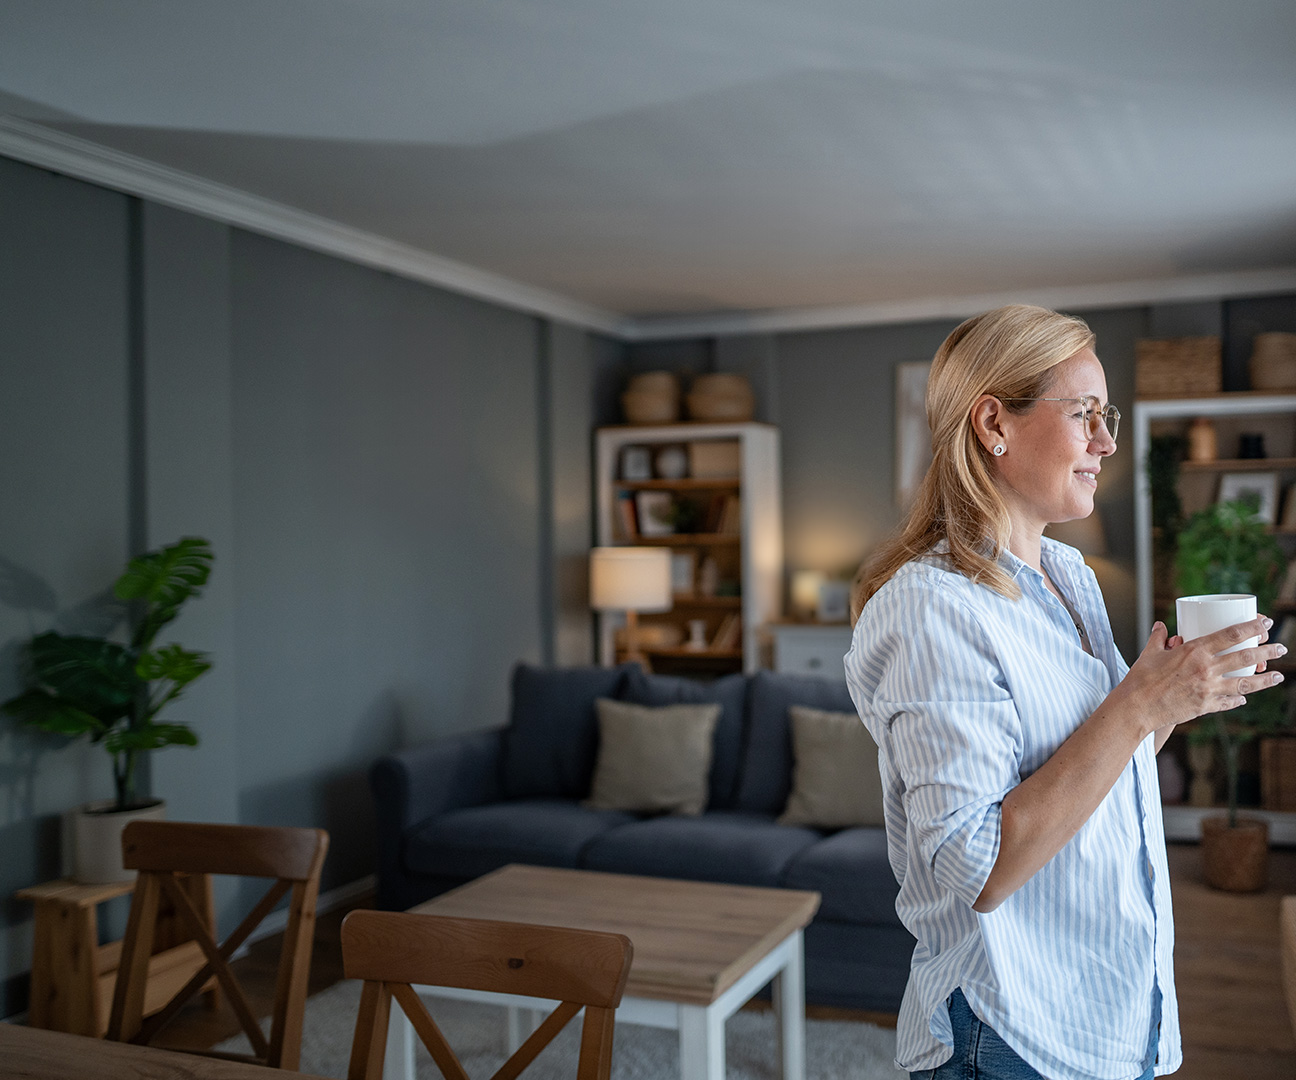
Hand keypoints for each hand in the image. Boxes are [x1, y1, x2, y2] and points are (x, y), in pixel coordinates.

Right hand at [1121, 616, 1284, 734]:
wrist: (1136, 707)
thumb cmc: (1140, 678)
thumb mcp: (1149, 653)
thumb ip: (1158, 638)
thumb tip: (1161, 626)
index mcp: (1194, 651)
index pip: (1231, 634)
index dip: (1252, 627)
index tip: (1265, 623)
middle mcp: (1206, 669)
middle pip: (1245, 657)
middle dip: (1267, 651)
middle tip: (1280, 648)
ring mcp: (1209, 689)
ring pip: (1245, 683)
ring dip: (1264, 679)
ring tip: (1278, 676)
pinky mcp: (1206, 706)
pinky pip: (1228, 702)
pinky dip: (1238, 699)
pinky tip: (1243, 698)